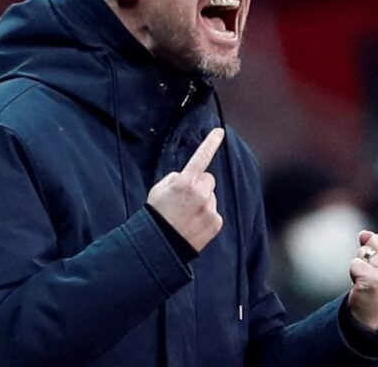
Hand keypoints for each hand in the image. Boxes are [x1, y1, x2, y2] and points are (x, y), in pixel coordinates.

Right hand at [147, 128, 224, 251]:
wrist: (161, 245)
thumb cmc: (157, 215)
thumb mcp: (159, 189)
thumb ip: (175, 178)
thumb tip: (187, 177)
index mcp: (184, 182)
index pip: (201, 157)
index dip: (211, 142)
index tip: (220, 131)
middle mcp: (200, 193)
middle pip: (208, 179)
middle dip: (200, 185)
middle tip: (186, 199)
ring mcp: (209, 208)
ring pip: (211, 196)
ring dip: (202, 201)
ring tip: (187, 215)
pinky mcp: (216, 222)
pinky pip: (214, 212)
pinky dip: (206, 216)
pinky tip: (193, 224)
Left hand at [347, 190, 377, 330]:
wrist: (376, 312)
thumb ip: (375, 244)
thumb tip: (364, 234)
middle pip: (373, 239)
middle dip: (367, 253)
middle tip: (374, 272)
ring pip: (363, 252)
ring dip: (360, 265)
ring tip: (369, 280)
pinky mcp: (377, 281)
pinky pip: (355, 263)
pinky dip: (353, 273)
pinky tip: (363, 286)